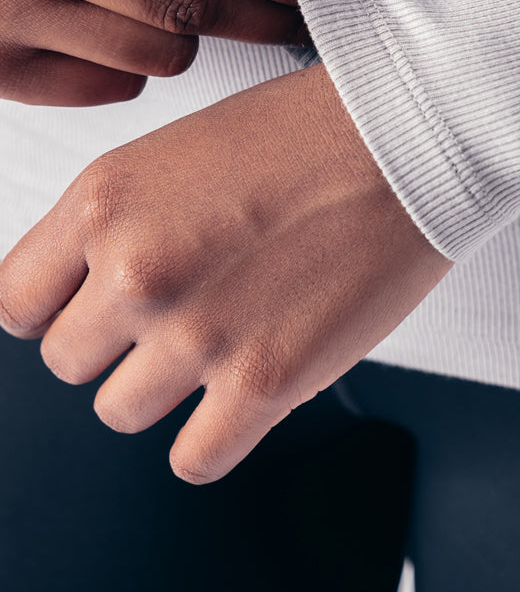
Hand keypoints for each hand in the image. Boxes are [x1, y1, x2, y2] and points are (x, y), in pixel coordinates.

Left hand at [0, 65, 451, 482]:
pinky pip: (194, 459)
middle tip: (181, 319)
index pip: (17, 305)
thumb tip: (99, 291)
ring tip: (225, 347)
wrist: (409, 141)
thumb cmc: (313, 133)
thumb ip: (125, 224)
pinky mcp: (265, 382)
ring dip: (168, 389)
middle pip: (70, 363)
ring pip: (122, 412)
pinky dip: (213, 438)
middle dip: (120, 347)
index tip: (93, 316)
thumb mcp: (182, 153)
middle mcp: (136, 271)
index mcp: (105, 202)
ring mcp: (197, 333)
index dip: (59, 313)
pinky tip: (244, 398)